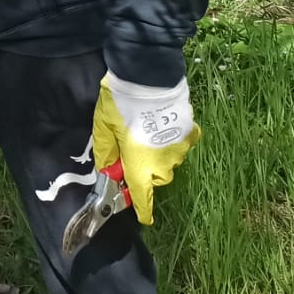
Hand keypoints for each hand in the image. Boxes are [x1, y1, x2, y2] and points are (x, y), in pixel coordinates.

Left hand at [92, 71, 200, 224]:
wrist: (148, 76)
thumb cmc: (121, 104)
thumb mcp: (103, 128)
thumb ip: (105, 153)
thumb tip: (107, 170)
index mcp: (141, 168)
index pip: (143, 199)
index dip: (142, 209)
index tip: (143, 217)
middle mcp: (164, 165)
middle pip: (154, 178)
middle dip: (143, 171)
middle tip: (129, 151)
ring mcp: (180, 149)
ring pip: (168, 161)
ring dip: (157, 155)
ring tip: (144, 132)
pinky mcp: (190, 133)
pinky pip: (179, 144)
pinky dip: (171, 140)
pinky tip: (161, 125)